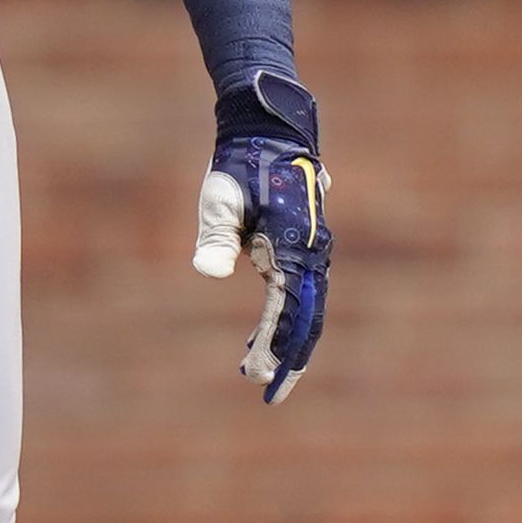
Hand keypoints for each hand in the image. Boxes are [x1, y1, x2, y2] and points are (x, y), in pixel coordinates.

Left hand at [188, 71, 327, 404]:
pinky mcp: (304, 248)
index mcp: (294, 248)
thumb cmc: (239, 165)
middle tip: (266, 391)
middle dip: (288, 357)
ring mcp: (312, 251)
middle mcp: (312, 254)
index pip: (290, 313)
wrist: (269, 131)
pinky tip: (260, 339)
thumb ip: (215, 235)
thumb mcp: (220, 198)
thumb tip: (208, 271)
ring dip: (284, 340)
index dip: (278, 350)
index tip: (262, 380)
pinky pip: (299, 293)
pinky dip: (284, 319)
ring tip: (255, 370)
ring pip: (305, 309)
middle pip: (306, 320)